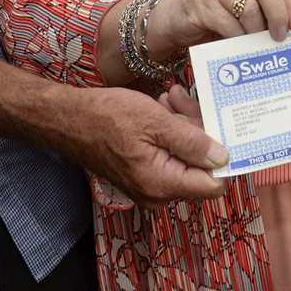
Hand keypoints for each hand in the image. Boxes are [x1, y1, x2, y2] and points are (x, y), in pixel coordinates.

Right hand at [52, 86, 228, 207]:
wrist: (67, 120)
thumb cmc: (106, 117)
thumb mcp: (155, 121)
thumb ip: (192, 142)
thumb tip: (223, 158)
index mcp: (163, 184)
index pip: (213, 184)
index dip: (223, 156)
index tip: (223, 126)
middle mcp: (158, 193)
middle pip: (199, 166)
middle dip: (199, 130)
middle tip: (184, 99)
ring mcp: (149, 184)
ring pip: (184, 155)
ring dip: (182, 124)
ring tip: (169, 98)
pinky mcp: (142, 172)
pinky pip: (168, 153)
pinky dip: (169, 130)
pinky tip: (161, 106)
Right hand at [150, 0, 290, 50]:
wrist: (181, 16)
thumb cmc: (224, 12)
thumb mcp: (250, 3)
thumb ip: (271, 9)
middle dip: (278, 16)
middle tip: (278, 37)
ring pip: (249, 9)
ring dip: (255, 31)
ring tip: (254, 40)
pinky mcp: (200, 2)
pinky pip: (228, 25)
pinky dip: (237, 38)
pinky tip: (237, 42)